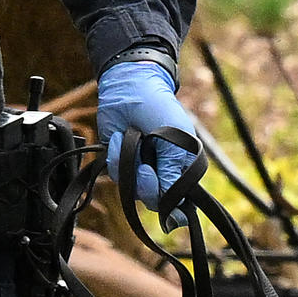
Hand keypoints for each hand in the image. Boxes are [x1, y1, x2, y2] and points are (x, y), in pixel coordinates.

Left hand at [99, 52, 203, 209]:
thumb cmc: (160, 110)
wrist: (130, 88)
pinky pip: (116, 174)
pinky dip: (116, 155)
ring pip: (133, 189)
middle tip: (145, 167)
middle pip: (154, 200)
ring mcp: (139, 169)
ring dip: (129, 166)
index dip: (173, 207)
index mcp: (181, 167)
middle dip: (147, 185)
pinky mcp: (119, 163)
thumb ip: (173, 172)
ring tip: (133, 141)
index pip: (180, 201)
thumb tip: (174, 208)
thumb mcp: (175, 140)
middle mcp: (161, 173)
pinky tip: (121, 137)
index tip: (166, 202)